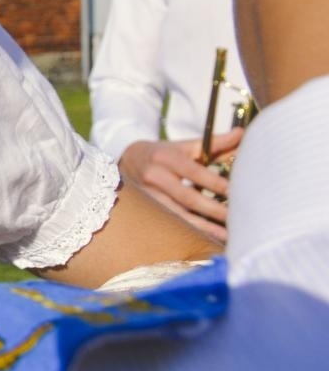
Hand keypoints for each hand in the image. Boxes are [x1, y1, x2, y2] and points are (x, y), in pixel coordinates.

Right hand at [118, 128, 243, 241]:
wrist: (129, 160)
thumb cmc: (165, 153)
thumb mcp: (185, 146)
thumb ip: (215, 142)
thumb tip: (241, 134)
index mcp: (166, 157)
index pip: (194, 172)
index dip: (215, 183)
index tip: (235, 192)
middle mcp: (154, 176)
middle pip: (187, 197)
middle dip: (213, 209)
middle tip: (235, 218)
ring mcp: (149, 195)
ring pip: (179, 214)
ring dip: (204, 226)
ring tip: (226, 235)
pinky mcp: (147, 209)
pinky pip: (172, 221)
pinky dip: (192, 229)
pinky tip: (209, 236)